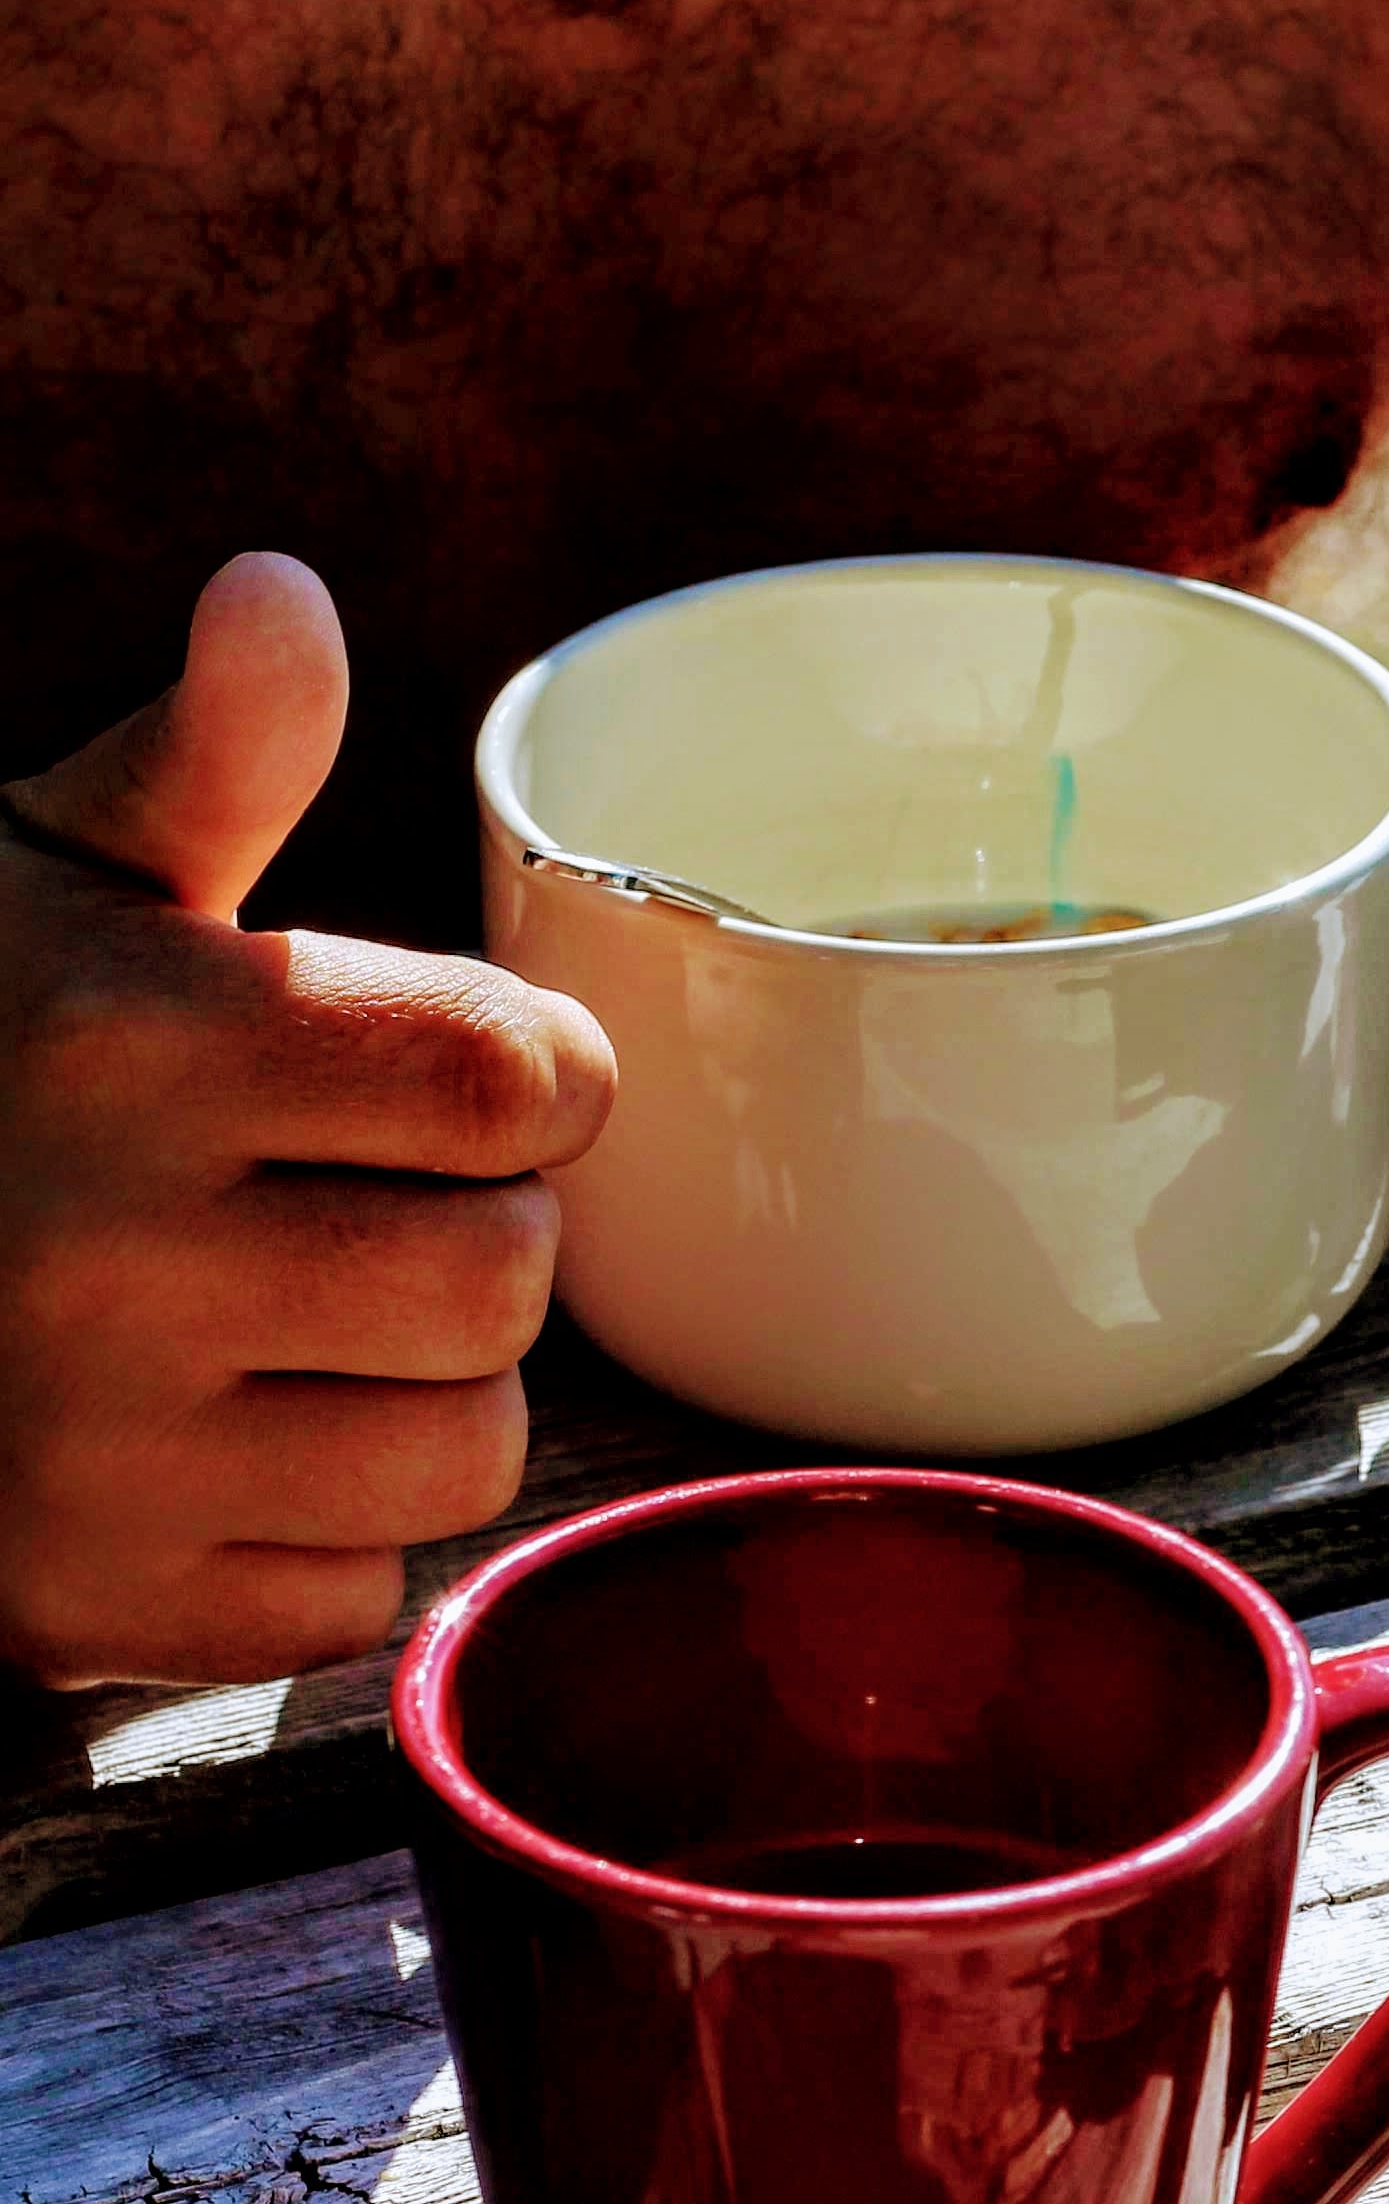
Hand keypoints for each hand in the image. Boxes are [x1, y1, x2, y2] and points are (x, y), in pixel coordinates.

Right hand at [0, 556, 614, 1687]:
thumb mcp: (49, 888)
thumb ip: (205, 762)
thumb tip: (285, 598)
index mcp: (136, 1041)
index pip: (521, 1071)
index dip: (524, 1075)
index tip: (448, 1076)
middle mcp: (114, 1247)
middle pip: (514, 1272)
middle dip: (473, 1235)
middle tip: (350, 1208)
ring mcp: (96, 1447)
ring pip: (470, 1449)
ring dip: (420, 1395)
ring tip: (291, 1329)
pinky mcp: (90, 1606)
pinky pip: (359, 1591)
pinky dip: (315, 1537)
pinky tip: (214, 1452)